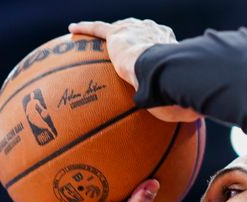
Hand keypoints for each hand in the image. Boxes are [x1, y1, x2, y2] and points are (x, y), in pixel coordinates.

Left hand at [68, 18, 201, 122]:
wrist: (162, 71)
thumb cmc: (174, 87)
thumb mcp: (174, 98)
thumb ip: (170, 105)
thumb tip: (172, 126)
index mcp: (168, 44)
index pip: (157, 44)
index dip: (151, 51)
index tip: (146, 59)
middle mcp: (153, 32)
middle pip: (137, 34)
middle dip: (130, 40)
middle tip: (121, 50)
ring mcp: (134, 30)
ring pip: (118, 30)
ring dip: (107, 35)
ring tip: (92, 37)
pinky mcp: (118, 33)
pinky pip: (98, 29)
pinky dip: (85, 29)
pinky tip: (72, 30)